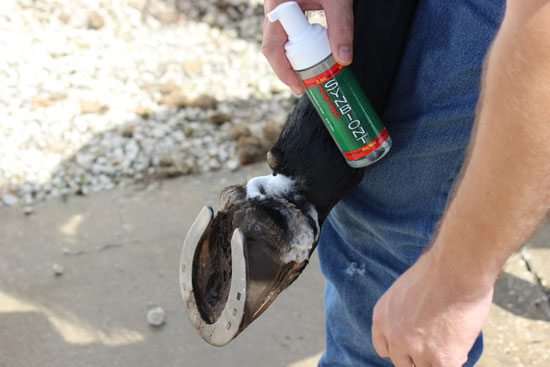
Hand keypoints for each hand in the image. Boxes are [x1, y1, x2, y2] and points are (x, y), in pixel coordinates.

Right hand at [262, 0, 353, 94]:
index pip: (272, 48)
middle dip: (290, 70)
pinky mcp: (288, 11)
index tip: (299, 88)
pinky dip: (302, 48)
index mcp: (277, 6)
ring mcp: (279, 12)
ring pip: (281, 43)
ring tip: (313, 74)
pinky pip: (289, 35)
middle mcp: (274, 11)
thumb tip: (344, 60)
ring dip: (296, 59)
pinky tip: (316, 55)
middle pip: (275, 49)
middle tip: (308, 86)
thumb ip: (342, 26)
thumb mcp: (337, 0)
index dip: (283, 72)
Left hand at [371, 249, 493, 366]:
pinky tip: (460, 346)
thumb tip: (418, 326)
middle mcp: (394, 336)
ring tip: (452, 339)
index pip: (383, 348)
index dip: (400, 349)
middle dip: (418, 356)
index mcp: (382, 317)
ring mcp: (416, 350)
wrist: (456, 269)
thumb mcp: (405, 291)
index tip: (411, 347)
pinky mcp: (442, 358)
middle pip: (403, 362)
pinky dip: (454, 360)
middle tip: (434, 345)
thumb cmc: (438, 271)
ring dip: (438, 358)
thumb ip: (405, 313)